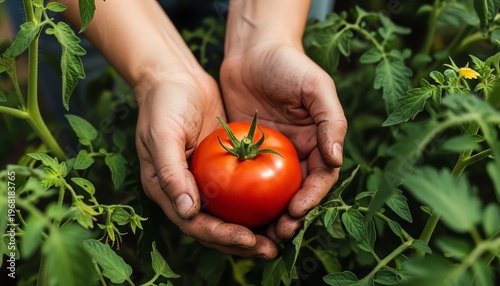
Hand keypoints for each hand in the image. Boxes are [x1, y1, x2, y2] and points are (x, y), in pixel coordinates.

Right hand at [134, 70, 278, 257]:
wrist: (174, 76)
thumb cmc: (163, 104)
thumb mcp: (162, 135)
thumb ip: (171, 173)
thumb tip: (188, 212)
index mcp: (168, 190)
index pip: (196, 224)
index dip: (222, 236)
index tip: (249, 240)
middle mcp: (186, 190)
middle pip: (215, 227)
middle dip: (242, 242)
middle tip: (271, 249)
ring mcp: (204, 180)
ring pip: (229, 213)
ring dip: (252, 228)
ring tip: (279, 235)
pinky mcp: (219, 166)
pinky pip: (238, 190)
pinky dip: (255, 202)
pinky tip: (278, 205)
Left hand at [220, 42, 347, 241]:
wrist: (252, 51)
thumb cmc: (288, 64)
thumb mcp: (316, 87)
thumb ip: (332, 121)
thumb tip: (337, 160)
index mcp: (318, 142)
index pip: (320, 179)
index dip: (311, 198)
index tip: (296, 211)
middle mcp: (297, 153)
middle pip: (297, 193)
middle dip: (290, 217)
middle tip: (277, 233)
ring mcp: (270, 154)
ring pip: (271, 193)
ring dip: (267, 216)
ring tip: (256, 234)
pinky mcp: (245, 152)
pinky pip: (244, 178)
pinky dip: (242, 198)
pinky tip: (232, 212)